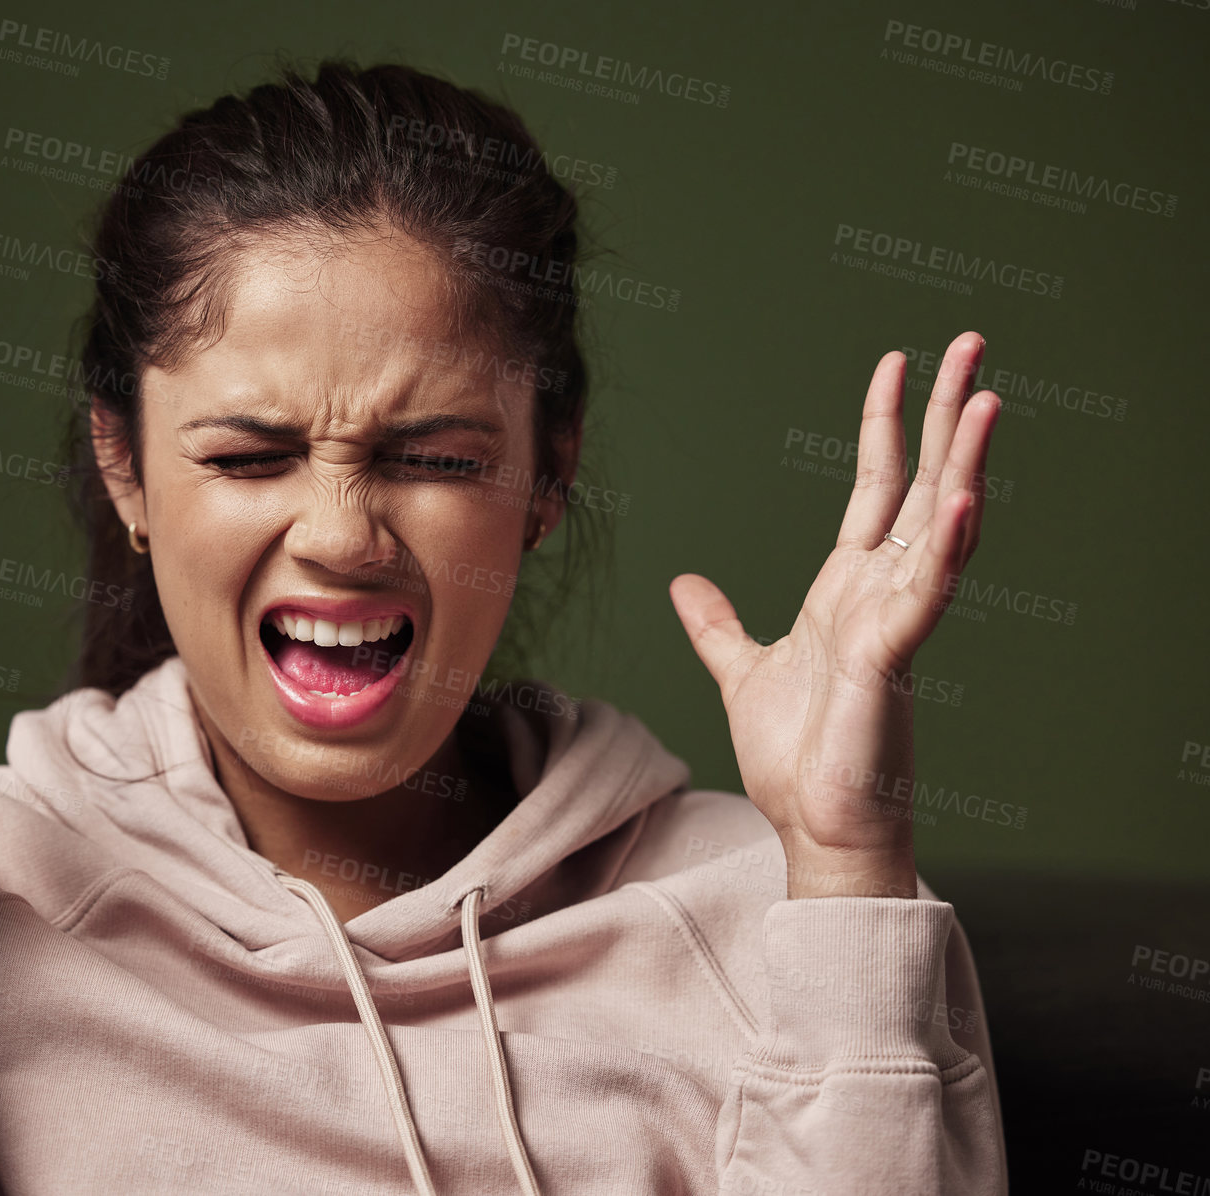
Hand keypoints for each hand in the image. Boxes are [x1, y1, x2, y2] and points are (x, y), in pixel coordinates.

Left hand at [669, 331, 998, 897]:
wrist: (813, 826)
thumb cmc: (795, 756)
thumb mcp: (742, 672)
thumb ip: (718, 626)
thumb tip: (685, 585)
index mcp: (849, 589)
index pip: (876, 487)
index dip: (887, 424)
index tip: (895, 362)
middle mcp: (882, 594)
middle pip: (922, 485)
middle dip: (945, 415)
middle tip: (969, 343)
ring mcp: (893, 624)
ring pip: (939, 527)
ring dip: (964, 463)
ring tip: (987, 396)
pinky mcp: (891, 661)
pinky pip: (924, 596)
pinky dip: (944, 550)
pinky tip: (961, 502)